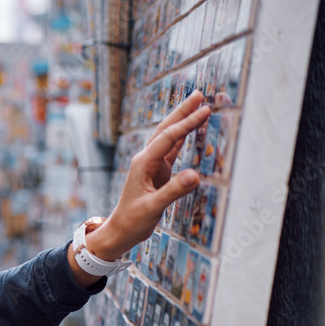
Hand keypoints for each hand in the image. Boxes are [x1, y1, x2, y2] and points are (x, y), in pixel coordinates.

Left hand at [86, 91, 210, 262]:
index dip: (187, 123)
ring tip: (198, 104)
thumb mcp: (153, 207)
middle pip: (166, 129)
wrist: (121, 231)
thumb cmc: (133, 220)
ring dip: (183, 121)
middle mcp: (146, 160)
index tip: (205, 110)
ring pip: (169, 137)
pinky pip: (172, 150)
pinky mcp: (157, 172)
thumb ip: (174, 191)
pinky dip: (183, 137)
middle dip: (182, 112)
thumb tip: (195, 175)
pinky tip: (190, 128)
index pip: (168, 138)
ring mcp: (151, 165)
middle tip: (199, 94)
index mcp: (143, 163)